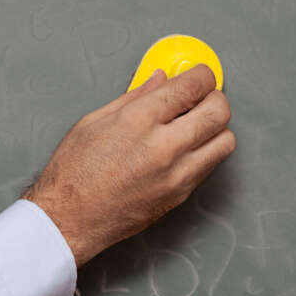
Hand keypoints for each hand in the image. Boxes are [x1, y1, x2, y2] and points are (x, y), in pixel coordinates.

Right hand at [23, 64, 234, 266]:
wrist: (69, 220)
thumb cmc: (73, 175)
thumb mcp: (94, 122)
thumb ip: (134, 98)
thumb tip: (158, 80)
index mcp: (139, 120)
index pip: (193, 86)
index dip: (202, 75)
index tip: (200, 76)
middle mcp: (164, 147)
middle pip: (219, 111)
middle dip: (215, 97)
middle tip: (202, 98)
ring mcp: (176, 174)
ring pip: (225, 141)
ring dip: (216, 128)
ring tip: (196, 125)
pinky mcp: (180, 195)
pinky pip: (210, 166)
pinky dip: (206, 152)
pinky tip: (185, 149)